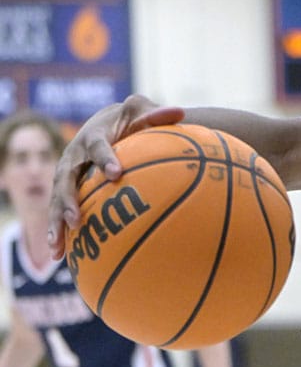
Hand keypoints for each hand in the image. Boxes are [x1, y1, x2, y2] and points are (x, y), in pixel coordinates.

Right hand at [48, 95, 182, 257]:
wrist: (109, 121)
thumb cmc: (132, 118)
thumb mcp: (143, 111)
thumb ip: (158, 114)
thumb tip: (179, 112)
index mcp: (93, 135)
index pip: (98, 146)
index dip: (105, 158)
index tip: (116, 173)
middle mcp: (74, 154)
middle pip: (65, 177)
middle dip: (68, 199)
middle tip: (76, 219)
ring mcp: (67, 172)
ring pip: (57, 198)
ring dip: (56, 221)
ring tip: (58, 246)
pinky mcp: (66, 187)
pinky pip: (59, 209)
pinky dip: (59, 231)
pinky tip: (59, 255)